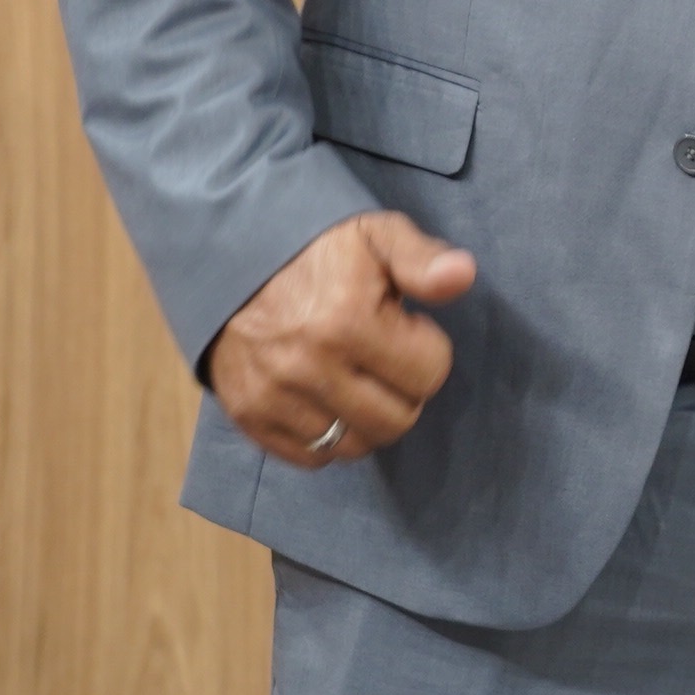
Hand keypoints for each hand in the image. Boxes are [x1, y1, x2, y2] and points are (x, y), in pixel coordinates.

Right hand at [205, 211, 475, 468]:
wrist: (232, 262)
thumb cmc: (320, 253)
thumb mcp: (378, 237)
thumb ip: (423, 258)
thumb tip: (462, 275)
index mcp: (346, 321)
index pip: (428, 374)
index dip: (428, 350)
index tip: (407, 329)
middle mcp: (307, 366)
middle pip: (396, 420)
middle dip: (405, 391)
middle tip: (387, 361)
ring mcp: (273, 396)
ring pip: (355, 445)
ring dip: (369, 420)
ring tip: (359, 380)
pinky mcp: (248, 416)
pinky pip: (310, 457)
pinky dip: (328, 439)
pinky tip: (330, 401)